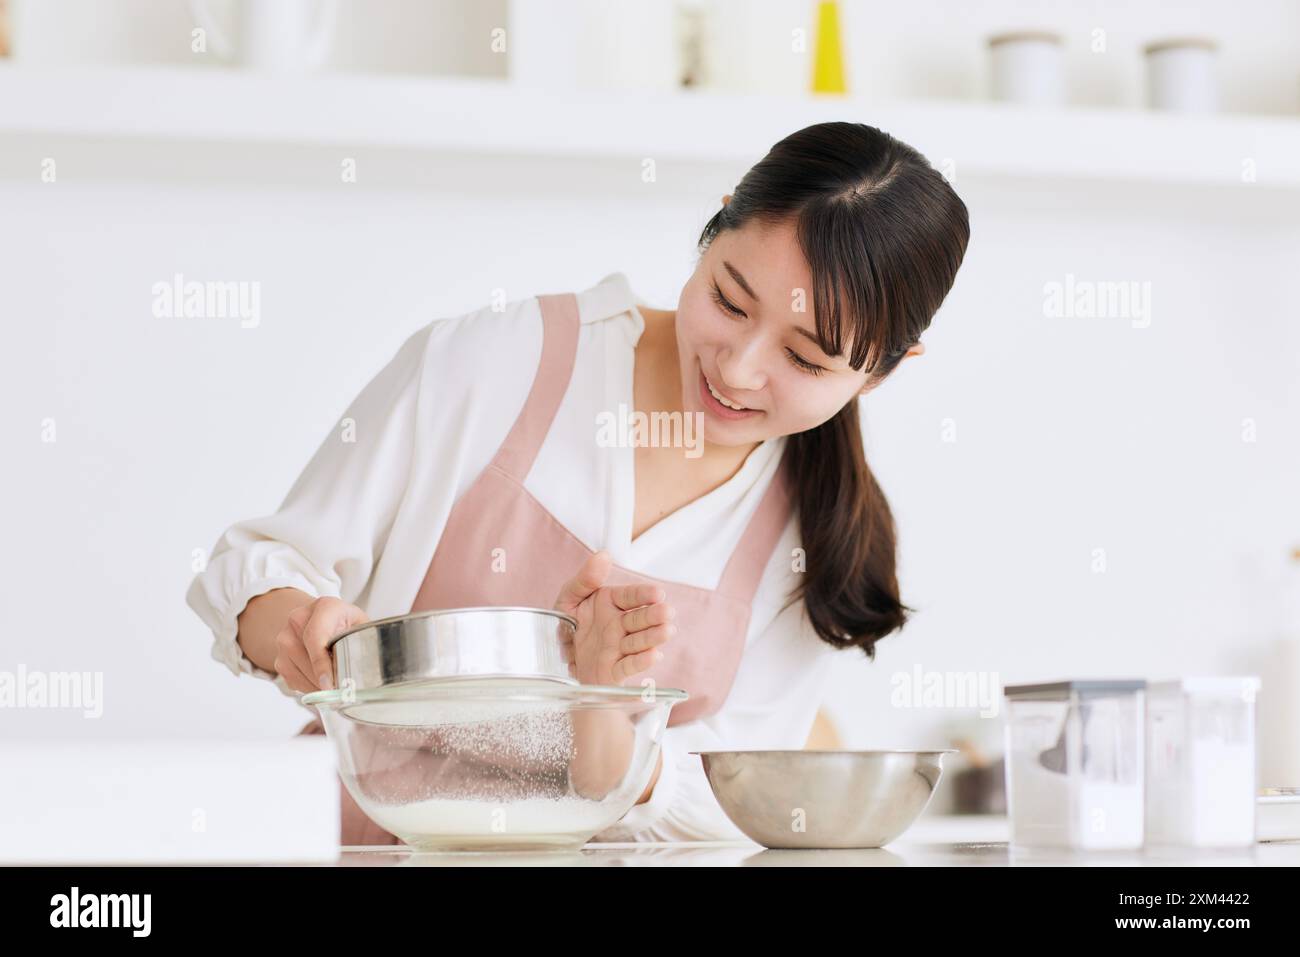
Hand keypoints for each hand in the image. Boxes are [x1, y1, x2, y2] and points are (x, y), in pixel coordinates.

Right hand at [274, 596, 367, 692]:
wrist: (321, 618)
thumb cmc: (346, 624)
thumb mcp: (361, 626)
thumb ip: (363, 642)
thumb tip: (365, 669)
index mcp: (324, 607)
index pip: (316, 637)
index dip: (322, 665)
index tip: (329, 685)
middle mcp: (297, 620)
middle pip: (306, 659)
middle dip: (324, 682)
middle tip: (342, 695)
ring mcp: (284, 639)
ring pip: (297, 673)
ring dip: (317, 688)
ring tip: (335, 691)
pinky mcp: (279, 658)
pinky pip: (293, 680)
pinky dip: (309, 688)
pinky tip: (323, 684)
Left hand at [553, 550, 676, 686]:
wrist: (555, 661)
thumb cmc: (567, 627)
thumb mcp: (569, 598)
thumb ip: (586, 578)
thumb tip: (603, 556)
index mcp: (611, 604)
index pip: (631, 596)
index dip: (644, 594)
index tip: (657, 593)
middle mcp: (619, 625)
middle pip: (640, 618)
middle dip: (654, 615)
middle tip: (667, 612)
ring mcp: (619, 648)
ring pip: (639, 641)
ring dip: (654, 637)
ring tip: (667, 631)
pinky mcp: (614, 671)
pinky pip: (629, 666)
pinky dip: (641, 662)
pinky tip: (654, 655)